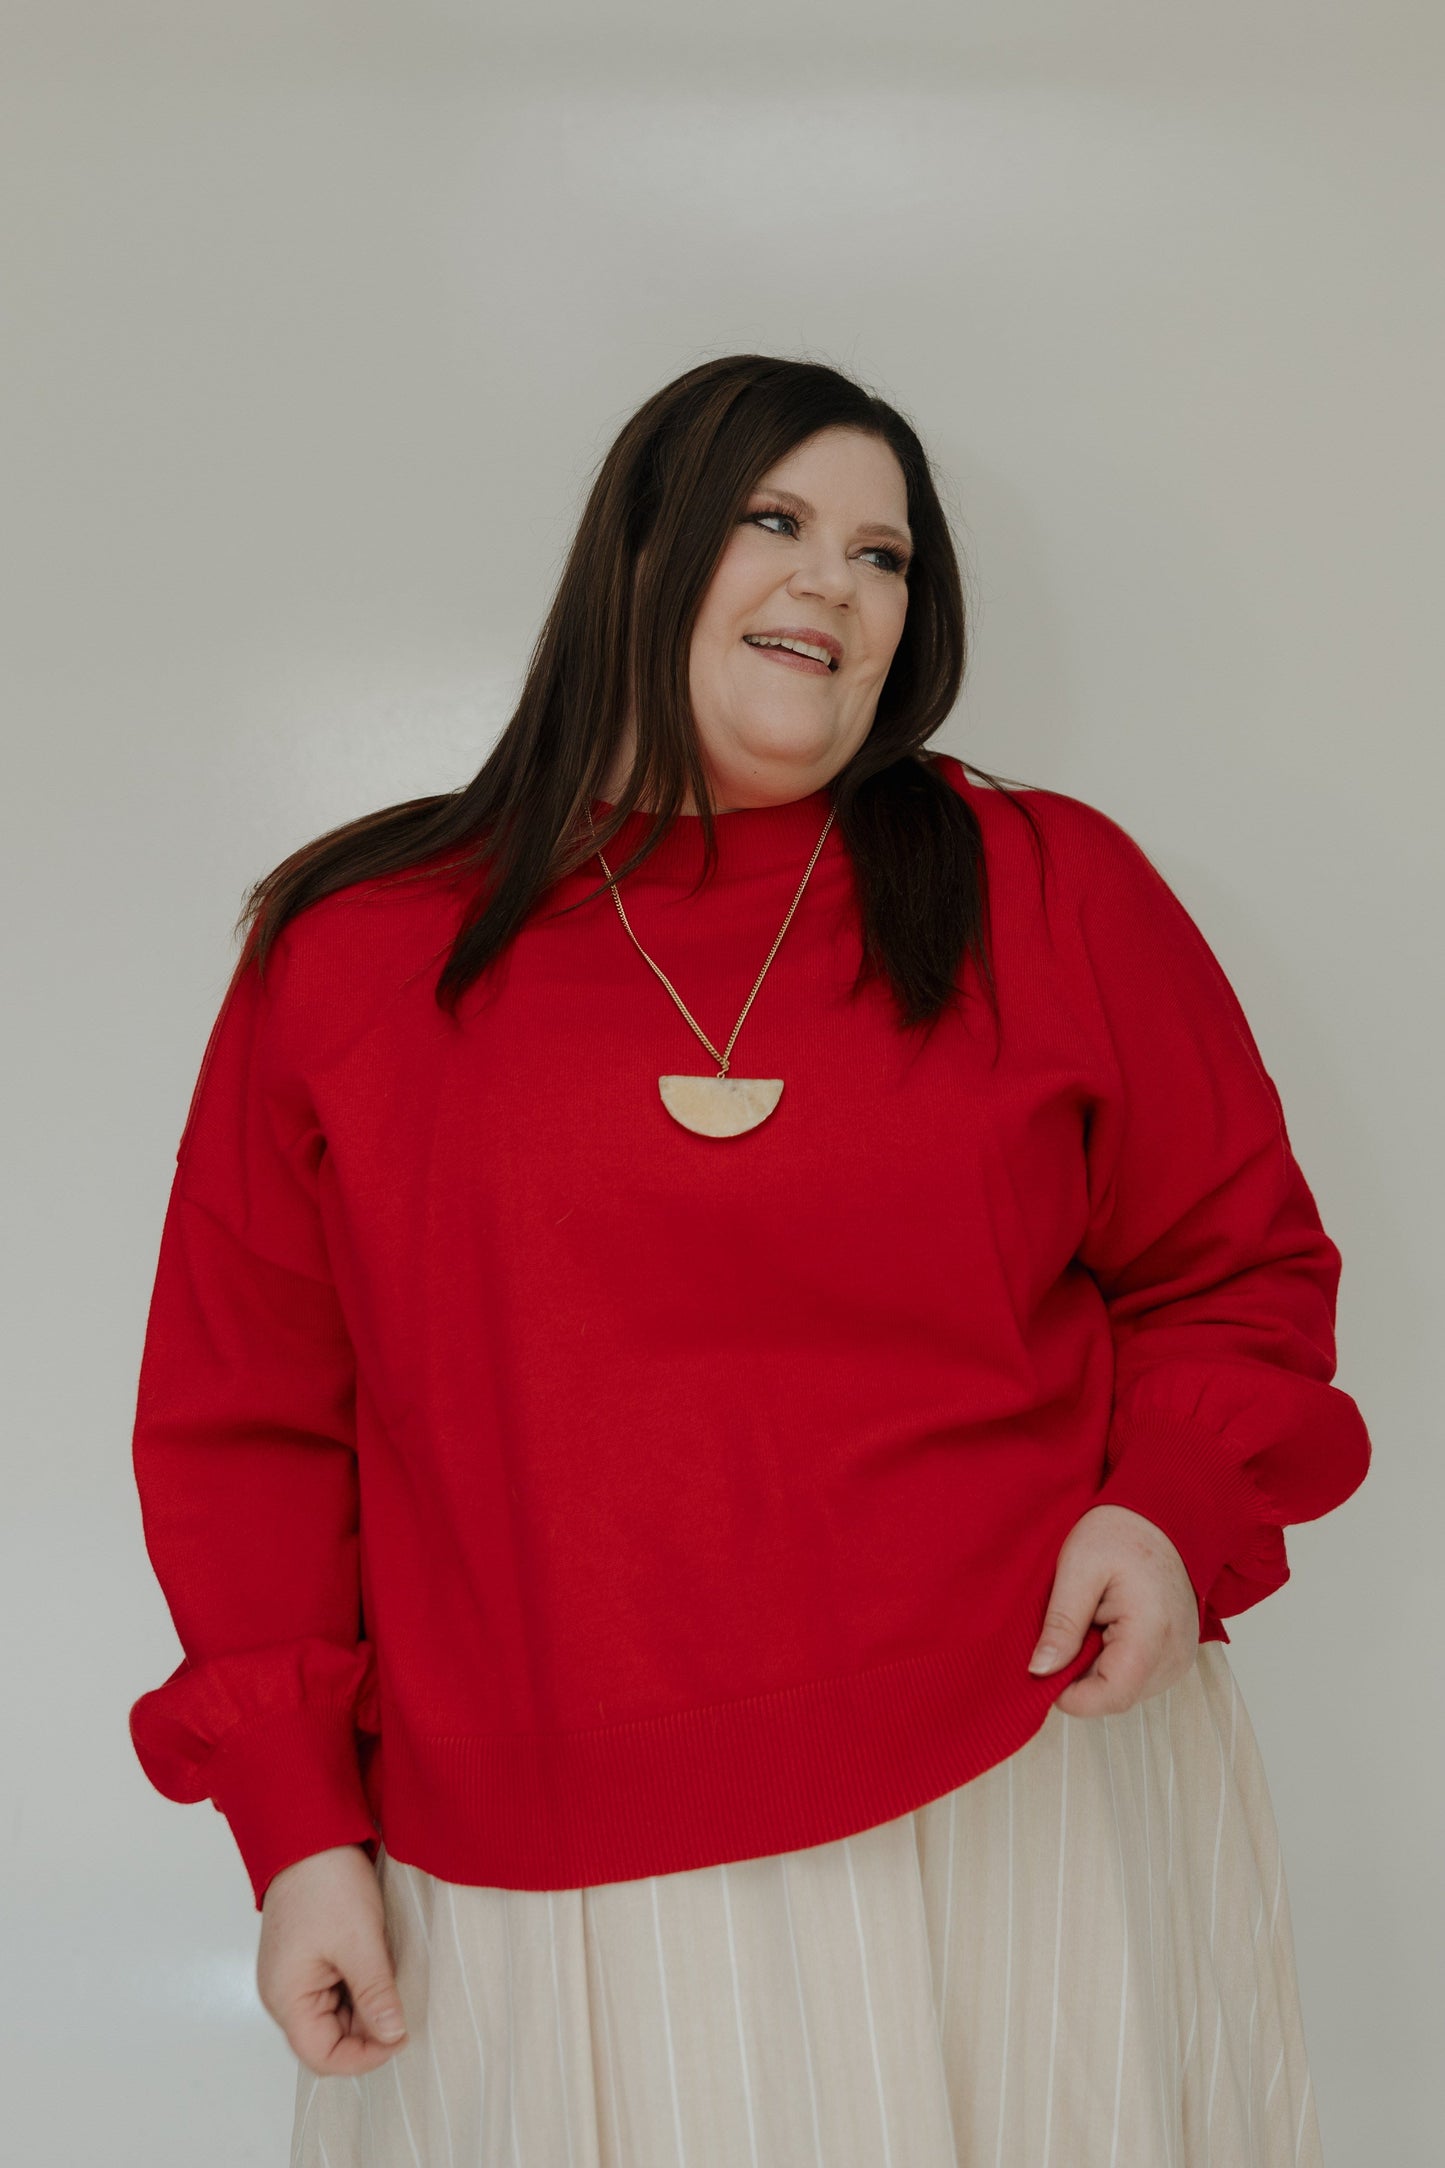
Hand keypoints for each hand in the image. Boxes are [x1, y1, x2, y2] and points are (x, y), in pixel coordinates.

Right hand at [256, 1844, 408, 2076]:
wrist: (311, 1831)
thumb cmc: (327, 1882)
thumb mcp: (360, 1941)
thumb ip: (376, 1995)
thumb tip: (394, 2036)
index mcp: (286, 1998)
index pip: (323, 2056)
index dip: (363, 2056)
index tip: (401, 2035)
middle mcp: (284, 1994)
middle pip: (328, 2038)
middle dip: (368, 2031)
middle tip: (403, 2006)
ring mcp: (295, 1976)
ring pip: (335, 2015)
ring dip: (366, 2008)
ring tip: (393, 1983)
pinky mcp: (308, 1959)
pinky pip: (335, 1991)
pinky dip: (360, 1988)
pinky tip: (381, 1969)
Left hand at [1026, 1504, 1199, 1716]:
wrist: (1164, 1516)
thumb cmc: (1121, 1532)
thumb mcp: (1078, 1568)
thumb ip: (1061, 1623)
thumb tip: (1039, 1671)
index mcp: (1152, 1633)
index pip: (1109, 1696)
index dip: (1069, 1694)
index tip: (1043, 1666)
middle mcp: (1175, 1656)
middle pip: (1115, 1697)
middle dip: (1079, 1676)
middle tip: (1063, 1631)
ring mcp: (1181, 1660)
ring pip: (1124, 1691)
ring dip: (1096, 1669)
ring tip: (1089, 1623)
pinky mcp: (1177, 1657)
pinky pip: (1137, 1677)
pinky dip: (1113, 1661)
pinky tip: (1106, 1627)